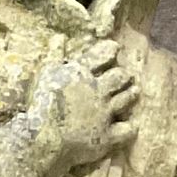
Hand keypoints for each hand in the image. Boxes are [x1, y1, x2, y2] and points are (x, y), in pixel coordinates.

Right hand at [24, 39, 136, 176]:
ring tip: (136, 90)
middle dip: (124, 75)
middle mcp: (97, 90)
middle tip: (128, 75)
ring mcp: (103, 113)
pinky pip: (126, 130)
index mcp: (81, 74)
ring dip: (131, 94)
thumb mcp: (45, 74)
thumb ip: (55, 55)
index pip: (101, 55)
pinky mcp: (106, 136)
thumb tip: (58, 37)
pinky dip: (130, 127)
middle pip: (119, 77)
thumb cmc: (41, 105)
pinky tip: (133, 126)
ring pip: (125, 99)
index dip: (110, 50)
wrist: (45, 139)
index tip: (116, 48)